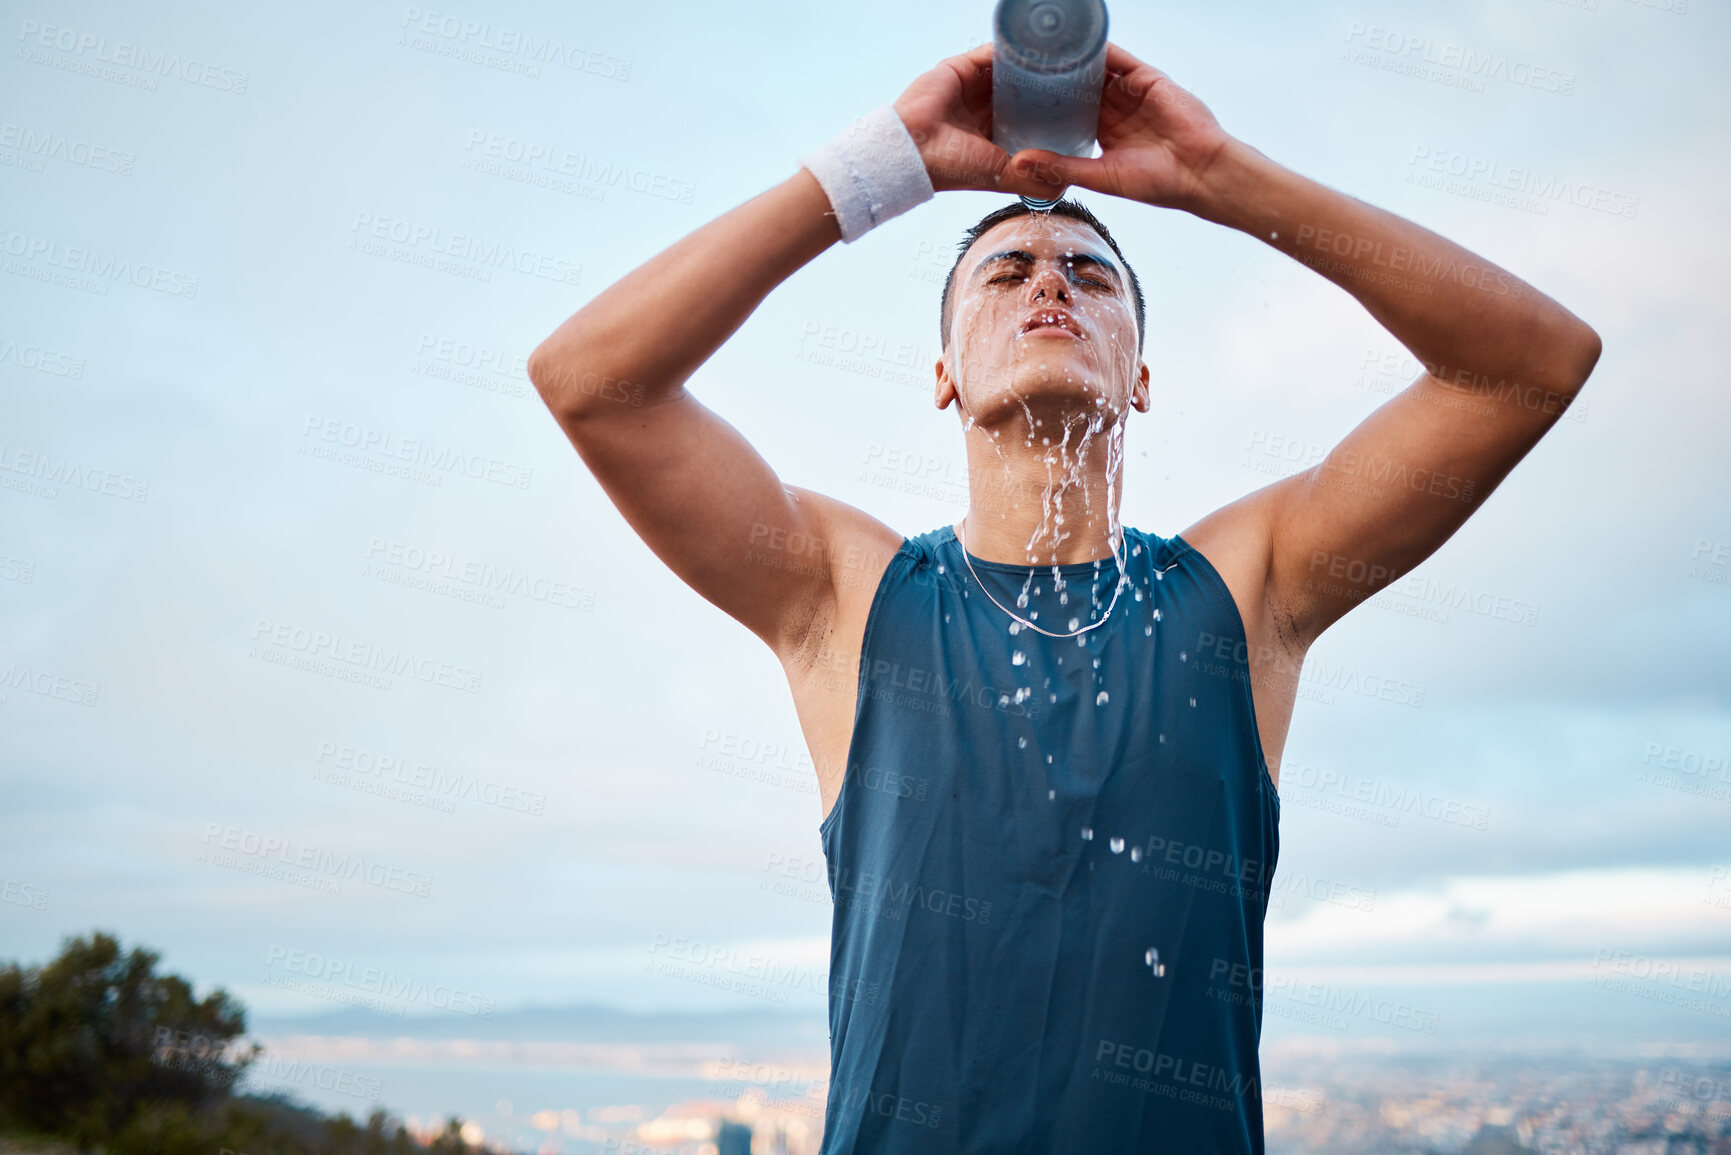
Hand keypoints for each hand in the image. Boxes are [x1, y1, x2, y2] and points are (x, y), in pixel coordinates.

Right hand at [893, 44, 1066, 200]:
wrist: (913, 149)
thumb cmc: (952, 168)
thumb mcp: (1001, 177)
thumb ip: (1032, 181)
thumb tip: (1065, 186)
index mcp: (991, 135)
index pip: (1025, 118)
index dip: (1047, 113)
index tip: (1073, 108)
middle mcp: (982, 111)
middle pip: (1019, 91)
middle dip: (1041, 86)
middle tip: (1070, 80)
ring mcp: (971, 89)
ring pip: (1006, 71)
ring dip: (1028, 66)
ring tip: (1055, 61)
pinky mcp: (960, 69)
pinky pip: (988, 54)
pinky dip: (1008, 52)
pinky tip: (1028, 52)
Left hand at [1004, 43, 1236, 212]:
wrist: (1200, 173)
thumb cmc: (1157, 183)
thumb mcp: (1099, 175)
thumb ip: (1060, 165)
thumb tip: (1018, 163)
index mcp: (1104, 134)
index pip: (1067, 113)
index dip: (1043, 106)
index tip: (1012, 99)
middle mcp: (1115, 110)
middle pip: (1077, 87)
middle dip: (1052, 79)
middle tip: (1018, 67)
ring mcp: (1131, 92)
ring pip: (1094, 70)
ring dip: (1070, 60)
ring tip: (1039, 50)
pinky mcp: (1146, 78)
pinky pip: (1118, 58)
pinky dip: (1097, 50)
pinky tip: (1073, 42)